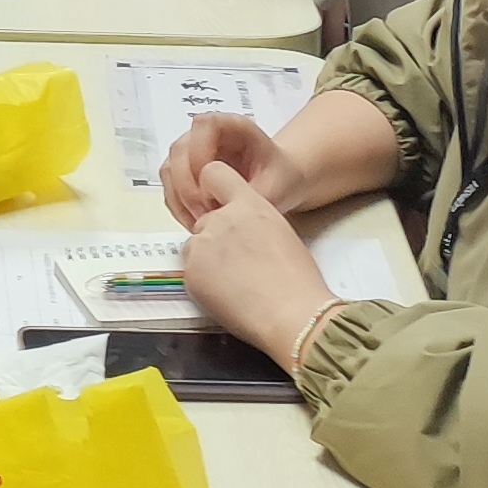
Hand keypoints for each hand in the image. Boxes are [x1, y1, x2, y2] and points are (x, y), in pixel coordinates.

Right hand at [157, 110, 297, 226]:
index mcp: (232, 126)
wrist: (280, 181)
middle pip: (179, 150)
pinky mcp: (185, 173)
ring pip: (170, 170)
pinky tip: (198, 221)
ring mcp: (192, 152)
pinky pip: (170, 188)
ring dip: (181, 198)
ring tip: (203, 220)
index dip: (201, 154)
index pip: (203, 126)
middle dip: (188, 185)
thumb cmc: (280, 177)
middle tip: (205, 212)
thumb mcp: (276, 185)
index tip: (212, 185)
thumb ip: (250, 194)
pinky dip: (180, 207)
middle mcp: (207, 134)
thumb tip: (223, 210)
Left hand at [178, 159, 335, 365]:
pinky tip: (227, 295)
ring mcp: (202, 244)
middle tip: (238, 263)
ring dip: (207, 260)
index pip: (214, 173)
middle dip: (214, 238)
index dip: (211, 187)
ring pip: (195, 246)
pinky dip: (203, 282)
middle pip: (204, 220)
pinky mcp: (190, 272)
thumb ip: (254, 221)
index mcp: (248, 204)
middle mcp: (221, 218)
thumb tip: (243, 232)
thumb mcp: (280, 232)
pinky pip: (191, 272)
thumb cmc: (297, 281)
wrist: (291, 314)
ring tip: (235, 283)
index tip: (215, 202)